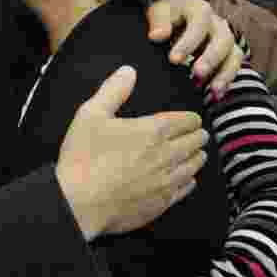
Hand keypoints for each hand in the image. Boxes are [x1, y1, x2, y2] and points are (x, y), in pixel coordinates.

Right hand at [56, 66, 206, 239]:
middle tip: (198, 134)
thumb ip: (113, 90)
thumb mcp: (91, 115)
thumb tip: (128, 72)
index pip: (188, 121)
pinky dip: (189, 180)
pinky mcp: (161, 202)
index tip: (191, 119)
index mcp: (153, 131)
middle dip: (198, 136)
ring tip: (198, 153)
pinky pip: (185, 189)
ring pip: (194, 166)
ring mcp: (165, 181)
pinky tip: (187, 179)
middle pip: (195, 143)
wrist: (78, 204)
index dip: (192, 118)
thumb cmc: (82, 159)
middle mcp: (166, 156)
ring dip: (197, 157)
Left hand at [145, 0, 243, 93]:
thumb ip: (158, 22)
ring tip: (213, 90)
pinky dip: (226, 81)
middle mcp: (216, 23)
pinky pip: (233, 67)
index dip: (189, 41)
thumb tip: (157, 35)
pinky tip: (216, 95)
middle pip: (223, 39)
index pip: (199, 22)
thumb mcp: (158, 13)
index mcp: (198, 9)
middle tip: (197, 73)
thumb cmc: (167, 17)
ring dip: (225, 73)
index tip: (174, 59)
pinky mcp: (227, 54)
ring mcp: (225, 39)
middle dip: (212, 58)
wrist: (176, 18)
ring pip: (234, 54)